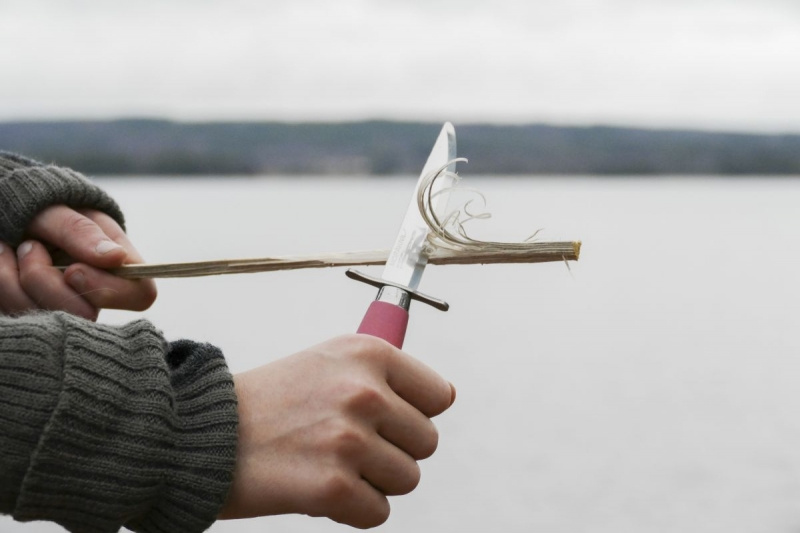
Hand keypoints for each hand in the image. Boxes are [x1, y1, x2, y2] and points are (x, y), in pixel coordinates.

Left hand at [0, 205, 156, 319]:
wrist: (4, 206)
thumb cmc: (37, 204)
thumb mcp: (57, 207)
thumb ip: (81, 230)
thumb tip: (116, 258)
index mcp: (116, 263)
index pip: (140, 294)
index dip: (111, 291)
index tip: (73, 270)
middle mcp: (93, 292)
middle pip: (85, 315)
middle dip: (46, 282)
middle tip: (29, 247)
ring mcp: (62, 307)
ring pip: (46, 319)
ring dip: (15, 279)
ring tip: (11, 248)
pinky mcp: (32, 314)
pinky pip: (17, 316)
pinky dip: (3, 286)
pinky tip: (3, 263)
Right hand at [220, 334, 455, 528]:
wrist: (202, 433)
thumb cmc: (268, 400)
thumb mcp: (327, 360)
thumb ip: (383, 374)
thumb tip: (445, 396)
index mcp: (368, 354)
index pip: (439, 397)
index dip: (414, 414)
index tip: (387, 420)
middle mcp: (364, 391)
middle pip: (425, 443)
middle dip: (391, 451)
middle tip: (345, 445)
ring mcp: (349, 439)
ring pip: (407, 479)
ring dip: (372, 481)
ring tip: (327, 462)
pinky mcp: (333, 487)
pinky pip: (377, 513)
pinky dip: (351, 509)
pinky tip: (315, 485)